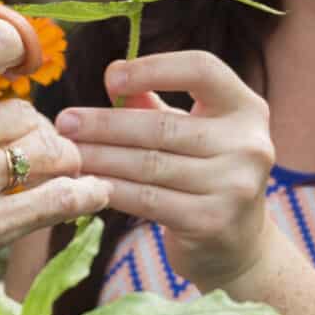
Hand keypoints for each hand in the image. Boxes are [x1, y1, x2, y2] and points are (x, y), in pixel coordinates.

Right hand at [0, 19, 108, 314]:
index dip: (14, 50)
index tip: (17, 68)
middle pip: (26, 110)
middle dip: (31, 129)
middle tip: (22, 149)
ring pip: (47, 150)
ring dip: (57, 160)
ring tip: (55, 171)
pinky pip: (58, 200)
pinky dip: (82, 195)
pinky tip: (89, 194)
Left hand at [55, 50, 276, 291]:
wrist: (237, 245)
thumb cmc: (205, 175)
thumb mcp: (190, 133)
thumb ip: (155, 105)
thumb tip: (114, 76)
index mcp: (247, 109)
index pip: (202, 69)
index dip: (153, 68)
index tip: (110, 78)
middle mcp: (249, 145)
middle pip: (163, 126)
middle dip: (105, 124)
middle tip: (64, 122)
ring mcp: (234, 186)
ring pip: (149, 165)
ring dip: (101, 158)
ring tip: (68, 154)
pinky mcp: (211, 221)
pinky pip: (148, 199)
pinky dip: (112, 190)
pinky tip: (86, 184)